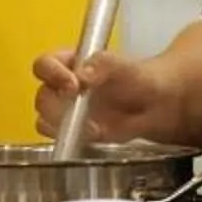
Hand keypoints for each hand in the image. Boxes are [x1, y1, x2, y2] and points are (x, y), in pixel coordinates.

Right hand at [32, 47, 182, 145]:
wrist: (158, 105)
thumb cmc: (139, 78)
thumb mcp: (125, 66)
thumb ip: (104, 65)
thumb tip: (83, 74)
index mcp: (69, 63)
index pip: (45, 65)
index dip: (51, 73)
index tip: (72, 84)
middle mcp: (61, 86)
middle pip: (43, 96)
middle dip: (57, 105)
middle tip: (80, 108)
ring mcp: (66, 111)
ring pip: (45, 119)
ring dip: (64, 125)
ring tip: (92, 126)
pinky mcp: (74, 132)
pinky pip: (61, 138)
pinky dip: (73, 138)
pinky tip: (94, 134)